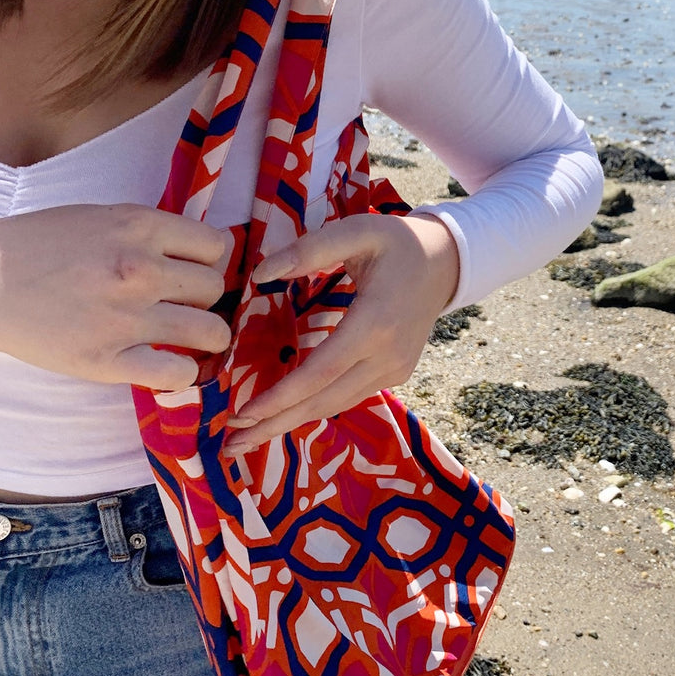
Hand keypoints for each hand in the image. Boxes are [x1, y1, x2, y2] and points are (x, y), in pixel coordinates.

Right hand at [0, 203, 231, 390]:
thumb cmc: (41, 245)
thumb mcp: (103, 217)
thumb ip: (153, 232)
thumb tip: (209, 250)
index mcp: (140, 227)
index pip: (216, 246)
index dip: (209, 261)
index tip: (194, 271)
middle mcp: (140, 270)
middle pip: (214, 288)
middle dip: (204, 297)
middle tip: (184, 304)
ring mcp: (126, 317)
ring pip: (210, 331)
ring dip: (208, 336)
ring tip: (192, 337)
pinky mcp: (107, 361)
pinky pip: (176, 373)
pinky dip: (181, 372)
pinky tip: (168, 364)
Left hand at [223, 213, 459, 453]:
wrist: (444, 262)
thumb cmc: (396, 242)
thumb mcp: (356, 231)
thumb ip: (310, 250)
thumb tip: (261, 275)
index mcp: (376, 323)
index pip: (321, 371)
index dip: (281, 397)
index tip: (243, 413)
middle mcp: (387, 356)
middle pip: (324, 400)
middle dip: (276, 424)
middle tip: (231, 444)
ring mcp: (395, 369)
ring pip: (336, 405)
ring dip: (291, 423)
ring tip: (248, 439)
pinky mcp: (396, 373)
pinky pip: (349, 396)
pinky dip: (314, 409)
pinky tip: (285, 416)